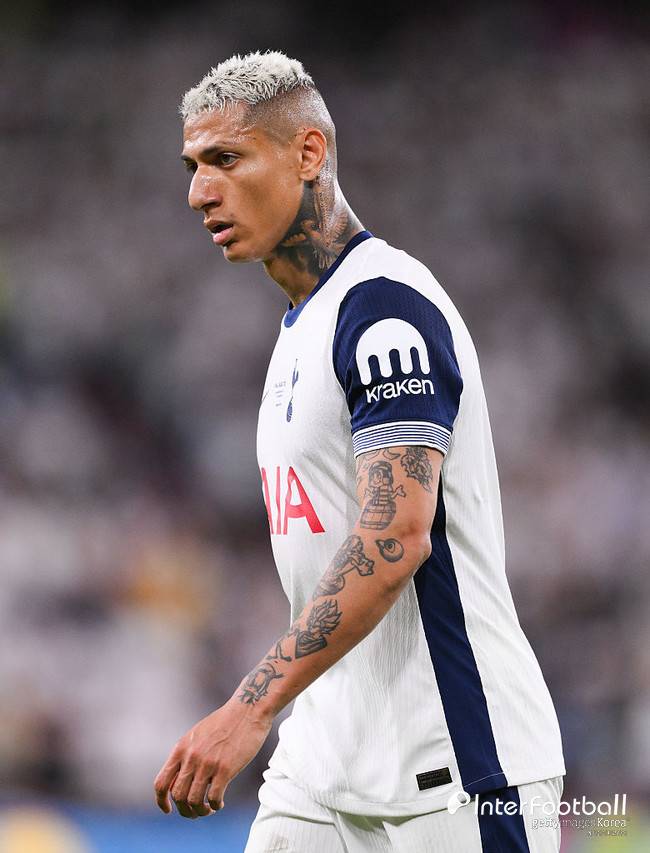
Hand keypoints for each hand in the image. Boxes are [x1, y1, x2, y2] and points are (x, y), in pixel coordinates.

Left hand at [154, 697, 272, 818]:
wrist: (248, 709)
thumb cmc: (225, 722)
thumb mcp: (197, 735)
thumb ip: (187, 755)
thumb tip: (180, 780)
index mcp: (181, 748)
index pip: (161, 783)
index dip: (161, 801)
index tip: (168, 810)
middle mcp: (191, 757)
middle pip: (177, 796)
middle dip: (185, 810)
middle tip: (196, 812)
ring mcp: (207, 763)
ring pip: (194, 800)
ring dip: (200, 811)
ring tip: (209, 809)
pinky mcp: (225, 768)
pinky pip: (213, 798)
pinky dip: (215, 805)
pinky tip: (220, 803)